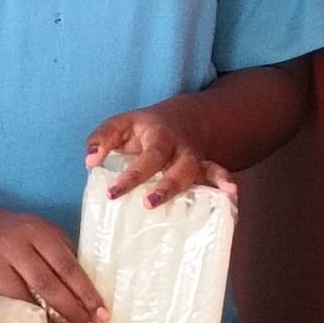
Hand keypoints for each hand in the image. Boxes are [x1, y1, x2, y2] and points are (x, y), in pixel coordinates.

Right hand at [0, 194, 107, 322]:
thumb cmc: (10, 231)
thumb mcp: (38, 230)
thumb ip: (62, 251)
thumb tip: (90, 288)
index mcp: (35, 232)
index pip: (66, 265)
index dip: (86, 292)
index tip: (102, 313)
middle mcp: (13, 245)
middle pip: (47, 284)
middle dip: (72, 310)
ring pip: (21, 299)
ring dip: (46, 322)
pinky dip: (16, 320)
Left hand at [86, 107, 236, 207]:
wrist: (181, 119)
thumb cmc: (142, 129)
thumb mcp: (119, 125)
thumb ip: (102, 140)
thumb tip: (90, 161)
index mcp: (158, 137)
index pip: (145, 157)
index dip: (130, 176)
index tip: (112, 193)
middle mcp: (180, 148)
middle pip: (178, 166)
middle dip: (167, 186)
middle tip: (149, 204)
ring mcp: (196, 159)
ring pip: (203, 170)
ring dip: (212, 182)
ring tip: (225, 192)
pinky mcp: (205, 169)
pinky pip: (217, 174)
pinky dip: (226, 182)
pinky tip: (233, 194)